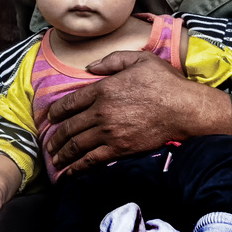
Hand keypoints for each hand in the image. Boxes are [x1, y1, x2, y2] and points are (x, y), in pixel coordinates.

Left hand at [45, 51, 231, 174]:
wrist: (183, 108)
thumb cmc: (164, 82)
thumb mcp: (139, 59)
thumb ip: (112, 60)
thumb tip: (90, 67)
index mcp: (103, 89)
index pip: (70, 102)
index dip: (57, 111)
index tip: (51, 117)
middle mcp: (101, 111)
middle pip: (70, 127)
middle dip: (55, 138)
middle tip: (48, 145)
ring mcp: (109, 132)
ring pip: (76, 145)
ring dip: (62, 154)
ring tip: (55, 160)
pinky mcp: (119, 149)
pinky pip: (91, 160)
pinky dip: (77, 167)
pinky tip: (70, 172)